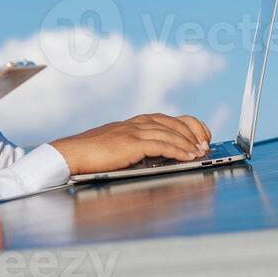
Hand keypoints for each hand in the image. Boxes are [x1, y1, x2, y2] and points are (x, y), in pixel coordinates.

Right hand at [50, 113, 211, 176]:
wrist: (72, 154)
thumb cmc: (93, 155)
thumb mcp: (121, 148)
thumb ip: (140, 149)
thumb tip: (162, 158)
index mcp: (136, 122)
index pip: (170, 119)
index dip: (190, 125)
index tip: (202, 136)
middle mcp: (138, 123)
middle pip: (175, 122)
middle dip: (195, 132)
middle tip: (206, 144)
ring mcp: (134, 131)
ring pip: (171, 133)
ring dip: (189, 143)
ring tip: (201, 152)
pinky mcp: (131, 143)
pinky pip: (162, 145)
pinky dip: (178, 150)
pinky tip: (188, 157)